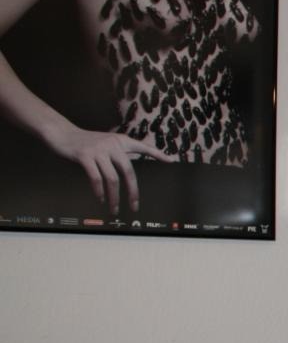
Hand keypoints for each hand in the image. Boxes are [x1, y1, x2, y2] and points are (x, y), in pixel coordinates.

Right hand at [49, 127, 175, 213]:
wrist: (62, 133)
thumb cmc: (86, 142)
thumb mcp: (107, 142)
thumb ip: (120, 151)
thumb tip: (133, 161)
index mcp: (120, 141)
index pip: (143, 147)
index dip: (157, 153)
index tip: (170, 161)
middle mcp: (112, 144)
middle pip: (128, 172)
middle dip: (132, 192)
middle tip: (134, 206)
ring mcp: (99, 150)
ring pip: (112, 179)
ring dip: (114, 197)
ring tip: (114, 208)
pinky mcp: (85, 156)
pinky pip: (96, 178)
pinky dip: (99, 191)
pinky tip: (101, 198)